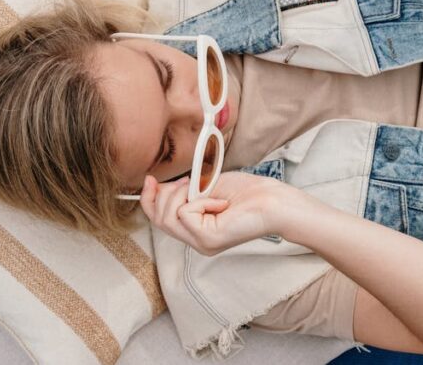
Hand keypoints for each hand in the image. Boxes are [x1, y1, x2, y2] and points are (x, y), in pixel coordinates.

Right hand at [139, 172, 289, 255]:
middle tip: (189, 182)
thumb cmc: (247, 192)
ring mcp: (201, 243)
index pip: (159, 220)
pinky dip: (200, 200)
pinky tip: (220, 202)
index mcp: (196, 230)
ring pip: (168, 216)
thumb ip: (182, 191)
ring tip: (204, 190)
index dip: (149, 199)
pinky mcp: (208, 240)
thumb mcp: (205, 187)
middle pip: (159, 219)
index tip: (150, 179)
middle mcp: (196, 242)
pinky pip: (186, 213)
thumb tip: (156, 187)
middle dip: (166, 194)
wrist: (273, 200)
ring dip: (182, 194)